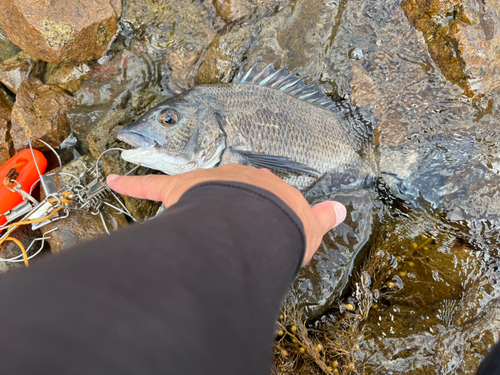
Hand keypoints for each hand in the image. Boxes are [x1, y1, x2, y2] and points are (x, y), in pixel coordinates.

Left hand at [107, 164, 345, 265]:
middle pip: (230, 188)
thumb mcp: (312, 226)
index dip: (260, 211)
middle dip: (231, 206)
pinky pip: (153, 184)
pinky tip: (111, 178)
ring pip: (197, 186)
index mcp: (266, 188)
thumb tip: (342, 209)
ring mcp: (209, 181)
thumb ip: (324, 217)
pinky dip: (132, 182)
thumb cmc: (285, 228)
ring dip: (194, 199)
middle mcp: (237, 177)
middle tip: (232, 228)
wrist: (263, 225)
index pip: (261, 194)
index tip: (259, 223)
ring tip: (192, 215)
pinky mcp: (183, 188)